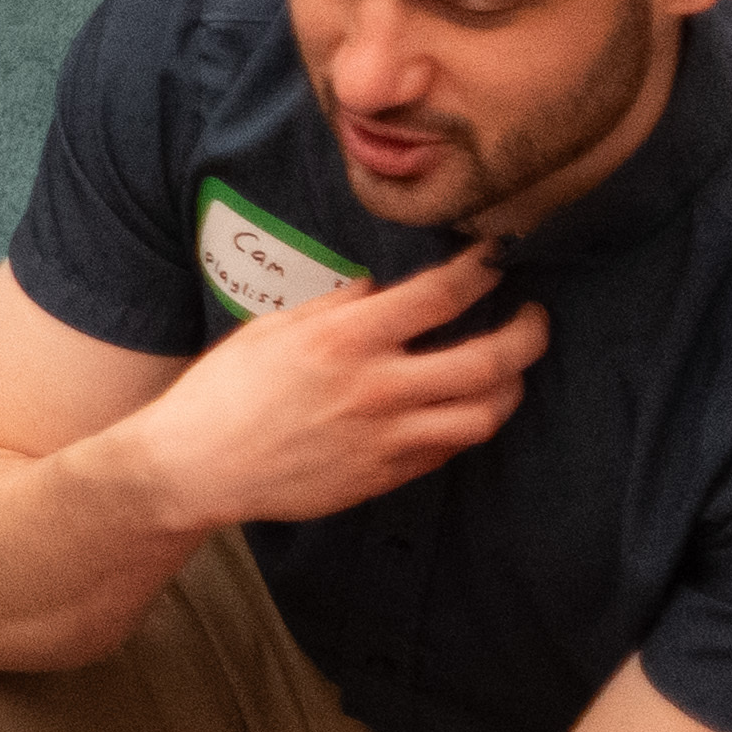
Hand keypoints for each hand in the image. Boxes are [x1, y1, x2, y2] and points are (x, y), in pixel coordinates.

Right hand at [119, 243, 540, 529]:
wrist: (197, 465)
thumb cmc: (223, 391)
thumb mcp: (271, 330)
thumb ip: (335, 308)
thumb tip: (381, 290)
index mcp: (344, 341)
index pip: (439, 296)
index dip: (481, 270)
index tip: (498, 256)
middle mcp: (377, 388)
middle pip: (489, 361)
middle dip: (529, 333)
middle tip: (534, 317)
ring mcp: (388, 438)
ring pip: (486, 414)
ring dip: (510, 388)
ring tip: (508, 371)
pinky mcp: (387, 476)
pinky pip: (449, 449)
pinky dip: (463, 423)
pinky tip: (456, 408)